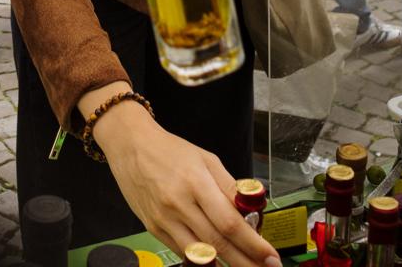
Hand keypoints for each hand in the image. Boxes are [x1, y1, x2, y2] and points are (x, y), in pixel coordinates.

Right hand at [94, 101, 279, 266]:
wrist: (130, 146)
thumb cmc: (170, 150)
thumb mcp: (206, 158)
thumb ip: (229, 186)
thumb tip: (251, 210)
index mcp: (196, 183)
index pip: (230, 223)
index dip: (253, 244)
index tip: (270, 256)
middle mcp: (178, 204)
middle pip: (218, 243)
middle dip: (246, 261)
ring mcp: (163, 219)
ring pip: (200, 254)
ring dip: (227, 265)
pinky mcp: (153, 228)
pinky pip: (183, 251)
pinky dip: (203, 260)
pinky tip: (218, 262)